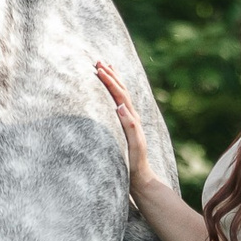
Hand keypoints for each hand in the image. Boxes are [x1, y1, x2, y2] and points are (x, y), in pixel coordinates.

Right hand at [94, 60, 162, 195]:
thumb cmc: (136, 165)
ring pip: (121, 95)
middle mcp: (131, 117)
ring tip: (105, 68)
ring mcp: (129, 122)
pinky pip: (118, 105)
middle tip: (98, 61)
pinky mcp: (125, 128)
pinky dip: (114, 94)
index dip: (110, 81)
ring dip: (113, 81)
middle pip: (121, 90)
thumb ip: (130, 126)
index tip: (98, 69)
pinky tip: (110, 93)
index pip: (120, 95)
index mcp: (132, 119)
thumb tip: (121, 106)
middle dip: (111, 75)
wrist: (142, 178)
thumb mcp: (134, 146)